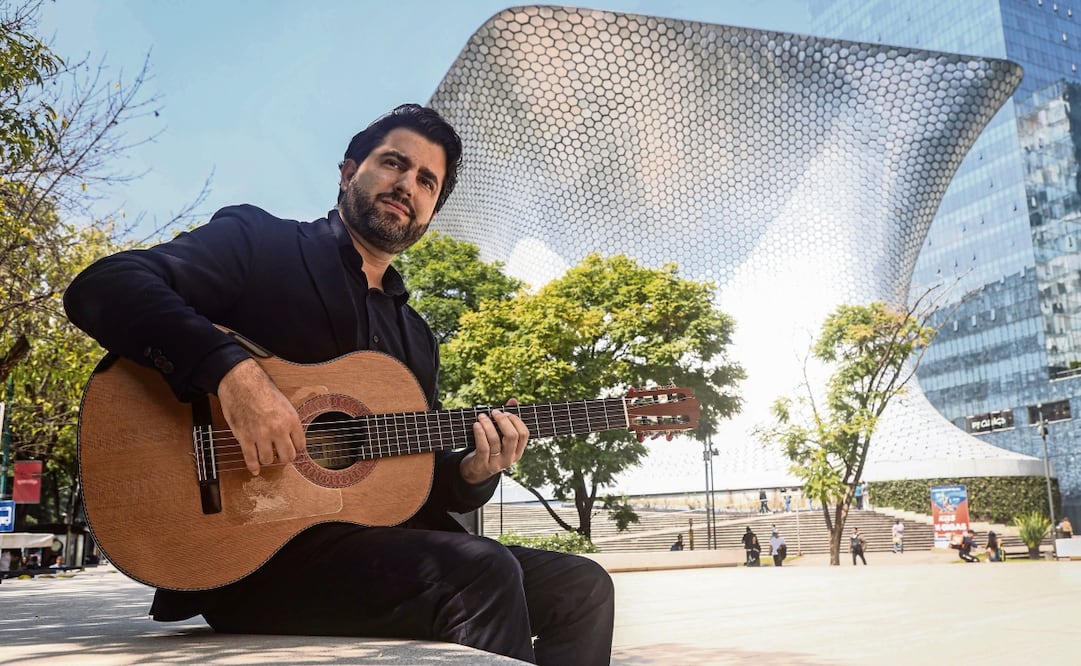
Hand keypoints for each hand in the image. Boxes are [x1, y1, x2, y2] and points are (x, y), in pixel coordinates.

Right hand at [217, 358, 305, 475]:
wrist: (241, 383)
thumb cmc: (262, 389)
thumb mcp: (284, 403)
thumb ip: (289, 421)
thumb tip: (293, 436)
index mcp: (291, 420)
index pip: (300, 444)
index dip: (297, 448)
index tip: (294, 449)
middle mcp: (278, 430)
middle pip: (287, 456)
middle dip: (284, 457)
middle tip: (281, 455)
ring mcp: (261, 435)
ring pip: (269, 460)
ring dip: (268, 460)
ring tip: (266, 456)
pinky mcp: (245, 437)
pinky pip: (251, 458)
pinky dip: (253, 467)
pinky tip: (255, 470)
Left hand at [459, 398, 528, 483]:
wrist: (475, 471)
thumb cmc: (490, 449)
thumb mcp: (500, 438)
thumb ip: (508, 420)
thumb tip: (513, 400)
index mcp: (518, 452)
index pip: (524, 434)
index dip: (516, 420)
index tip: (505, 412)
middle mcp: (509, 458)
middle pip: (512, 436)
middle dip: (503, 421)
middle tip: (494, 412)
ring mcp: (496, 463)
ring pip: (495, 440)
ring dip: (488, 425)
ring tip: (481, 416)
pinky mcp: (483, 464)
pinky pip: (483, 447)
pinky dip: (480, 433)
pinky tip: (476, 425)